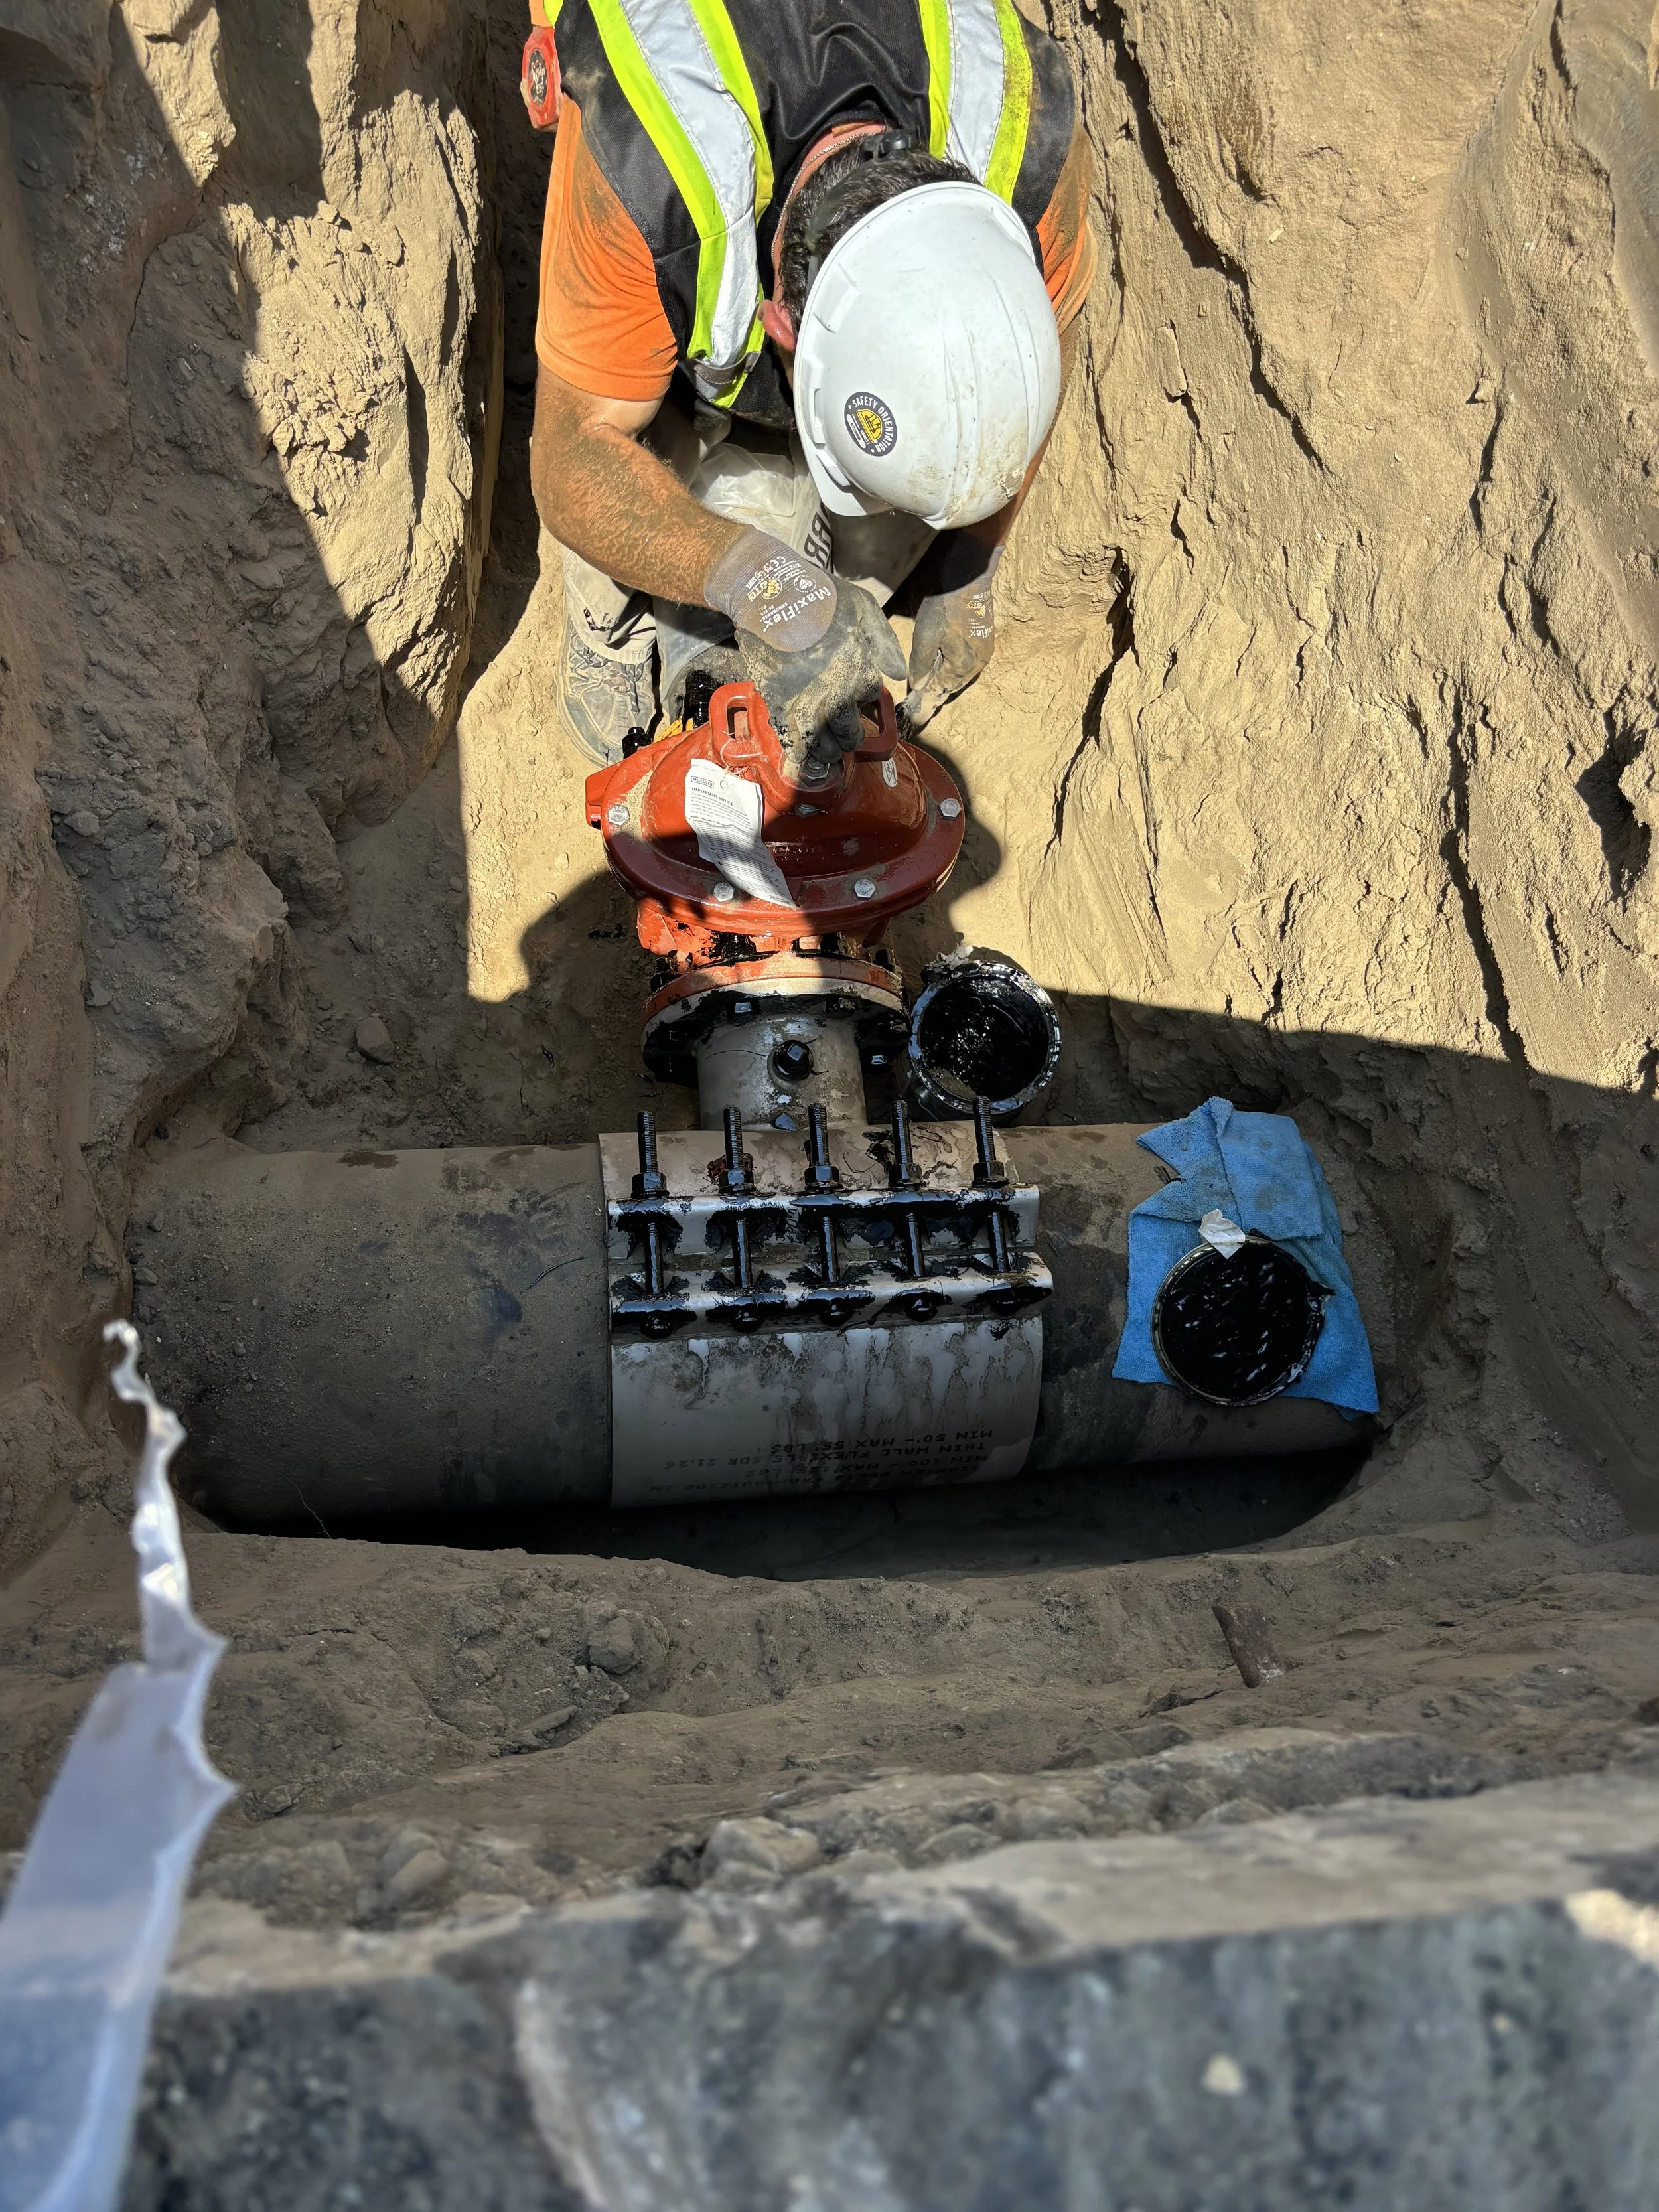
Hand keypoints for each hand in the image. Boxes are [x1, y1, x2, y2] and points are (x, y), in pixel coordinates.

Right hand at [705, 527, 903, 769]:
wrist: (770, 597)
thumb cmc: (820, 597)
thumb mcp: (864, 607)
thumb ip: (884, 641)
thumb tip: (898, 674)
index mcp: (860, 673)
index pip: (870, 699)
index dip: (864, 698)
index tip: (857, 698)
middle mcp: (836, 697)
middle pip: (848, 734)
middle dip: (849, 738)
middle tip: (843, 735)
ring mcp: (805, 706)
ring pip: (822, 746)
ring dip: (826, 751)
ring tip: (825, 749)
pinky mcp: (778, 707)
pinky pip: (791, 742)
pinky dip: (798, 756)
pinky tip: (801, 760)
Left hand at [899, 540, 1001, 734]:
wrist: (968, 570)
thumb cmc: (943, 600)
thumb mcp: (925, 633)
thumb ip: (921, 664)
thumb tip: (919, 686)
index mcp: (961, 666)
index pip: (938, 694)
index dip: (924, 708)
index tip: (913, 723)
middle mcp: (976, 664)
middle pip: (950, 688)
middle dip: (933, 697)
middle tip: (916, 710)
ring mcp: (983, 652)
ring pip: (958, 676)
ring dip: (943, 683)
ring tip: (926, 694)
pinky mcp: (984, 640)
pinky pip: (965, 664)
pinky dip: (951, 669)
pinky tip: (941, 669)